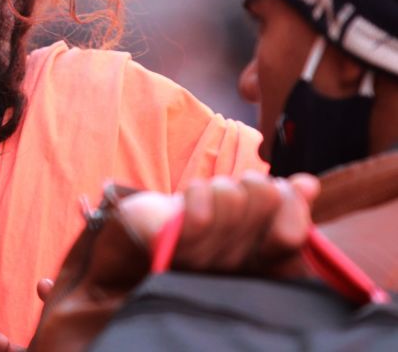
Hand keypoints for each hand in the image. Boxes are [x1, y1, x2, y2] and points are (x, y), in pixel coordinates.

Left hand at [120, 172, 318, 275]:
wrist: (144, 228)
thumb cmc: (203, 218)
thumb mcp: (247, 208)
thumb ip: (282, 200)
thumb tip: (307, 185)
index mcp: (263, 263)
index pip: (296, 236)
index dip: (290, 204)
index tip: (276, 191)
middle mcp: (238, 269)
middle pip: (266, 198)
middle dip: (248, 183)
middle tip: (230, 194)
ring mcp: (206, 262)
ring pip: (232, 196)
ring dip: (217, 187)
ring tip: (206, 200)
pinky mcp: (173, 247)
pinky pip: (200, 212)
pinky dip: (195, 193)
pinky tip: (185, 202)